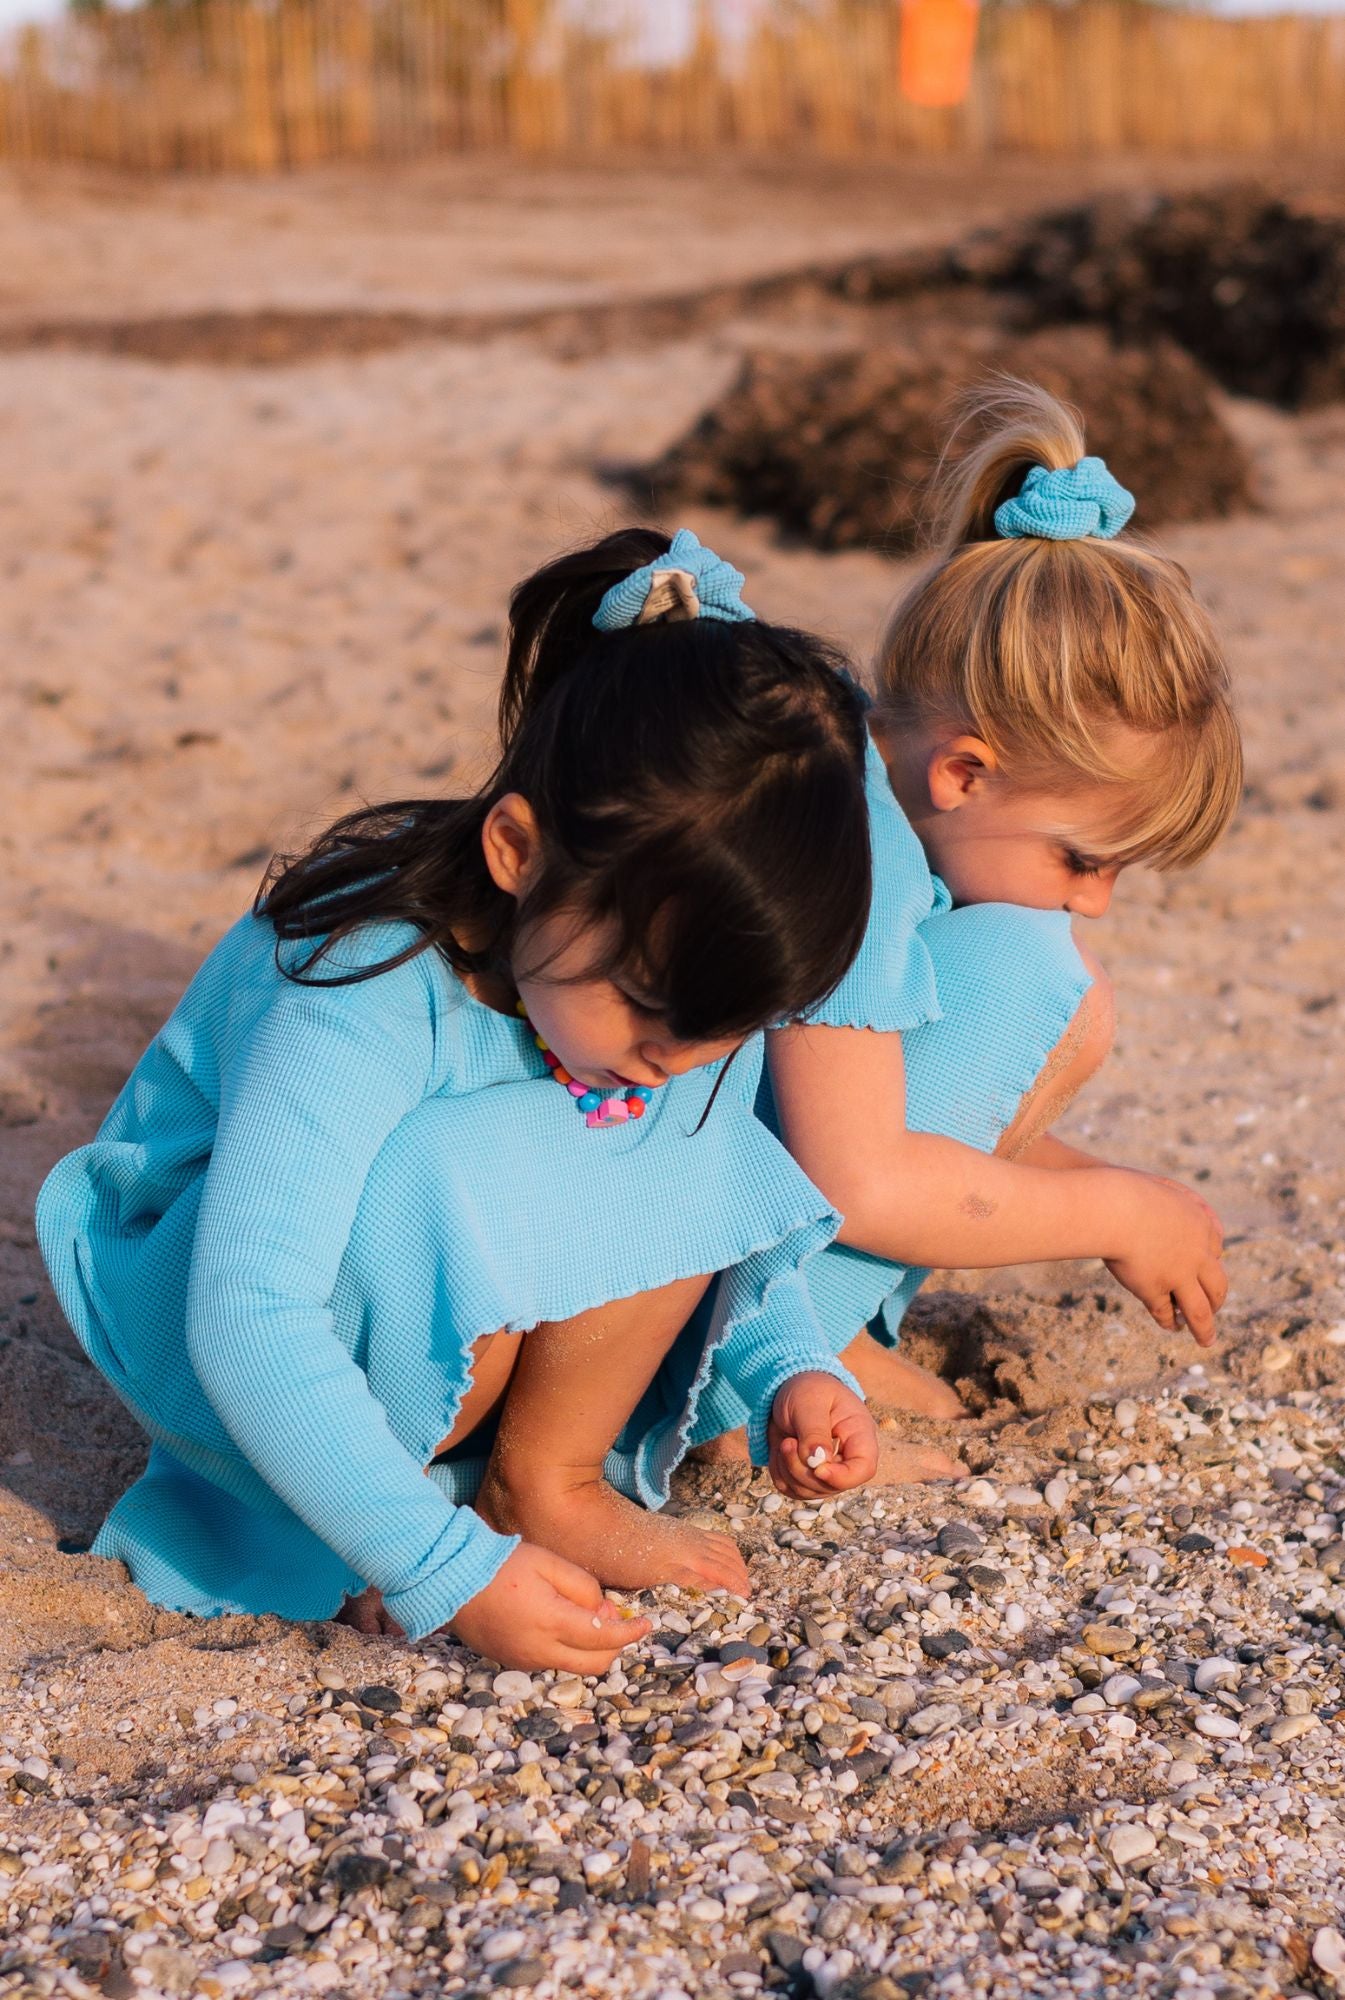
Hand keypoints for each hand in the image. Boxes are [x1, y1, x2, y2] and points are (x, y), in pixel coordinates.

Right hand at [448, 1540, 649, 1672]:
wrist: (452, 1580)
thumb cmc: (503, 1565)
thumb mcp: (549, 1563)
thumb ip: (582, 1587)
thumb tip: (602, 1611)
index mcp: (551, 1623)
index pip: (605, 1638)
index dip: (630, 1632)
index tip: (646, 1624)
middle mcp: (539, 1651)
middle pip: (594, 1665)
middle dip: (614, 1646)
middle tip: (612, 1616)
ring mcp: (524, 1661)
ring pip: (573, 1665)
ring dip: (589, 1647)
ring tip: (582, 1612)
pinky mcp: (511, 1662)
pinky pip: (550, 1661)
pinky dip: (566, 1648)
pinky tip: (559, 1622)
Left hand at [767, 1371, 877, 1499]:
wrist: (788, 1387)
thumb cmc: (807, 1389)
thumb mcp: (809, 1402)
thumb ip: (814, 1431)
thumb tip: (818, 1462)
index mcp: (859, 1434)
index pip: (864, 1469)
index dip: (842, 1477)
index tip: (817, 1468)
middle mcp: (846, 1457)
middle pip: (832, 1485)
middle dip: (803, 1470)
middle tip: (788, 1441)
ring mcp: (827, 1469)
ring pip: (809, 1492)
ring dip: (788, 1471)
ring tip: (784, 1441)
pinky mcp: (806, 1474)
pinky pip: (791, 1489)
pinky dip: (780, 1473)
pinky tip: (780, 1451)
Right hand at [1104, 1171, 1226, 1344]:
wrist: (1114, 1207)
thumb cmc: (1126, 1190)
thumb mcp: (1157, 1187)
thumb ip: (1170, 1199)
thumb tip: (1167, 1208)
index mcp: (1201, 1224)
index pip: (1214, 1249)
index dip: (1208, 1263)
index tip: (1204, 1270)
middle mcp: (1197, 1253)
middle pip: (1218, 1285)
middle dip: (1217, 1299)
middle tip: (1214, 1307)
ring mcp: (1178, 1274)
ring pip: (1200, 1310)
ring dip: (1204, 1328)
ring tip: (1206, 1340)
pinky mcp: (1155, 1289)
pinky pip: (1166, 1312)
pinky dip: (1169, 1321)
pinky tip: (1170, 1326)